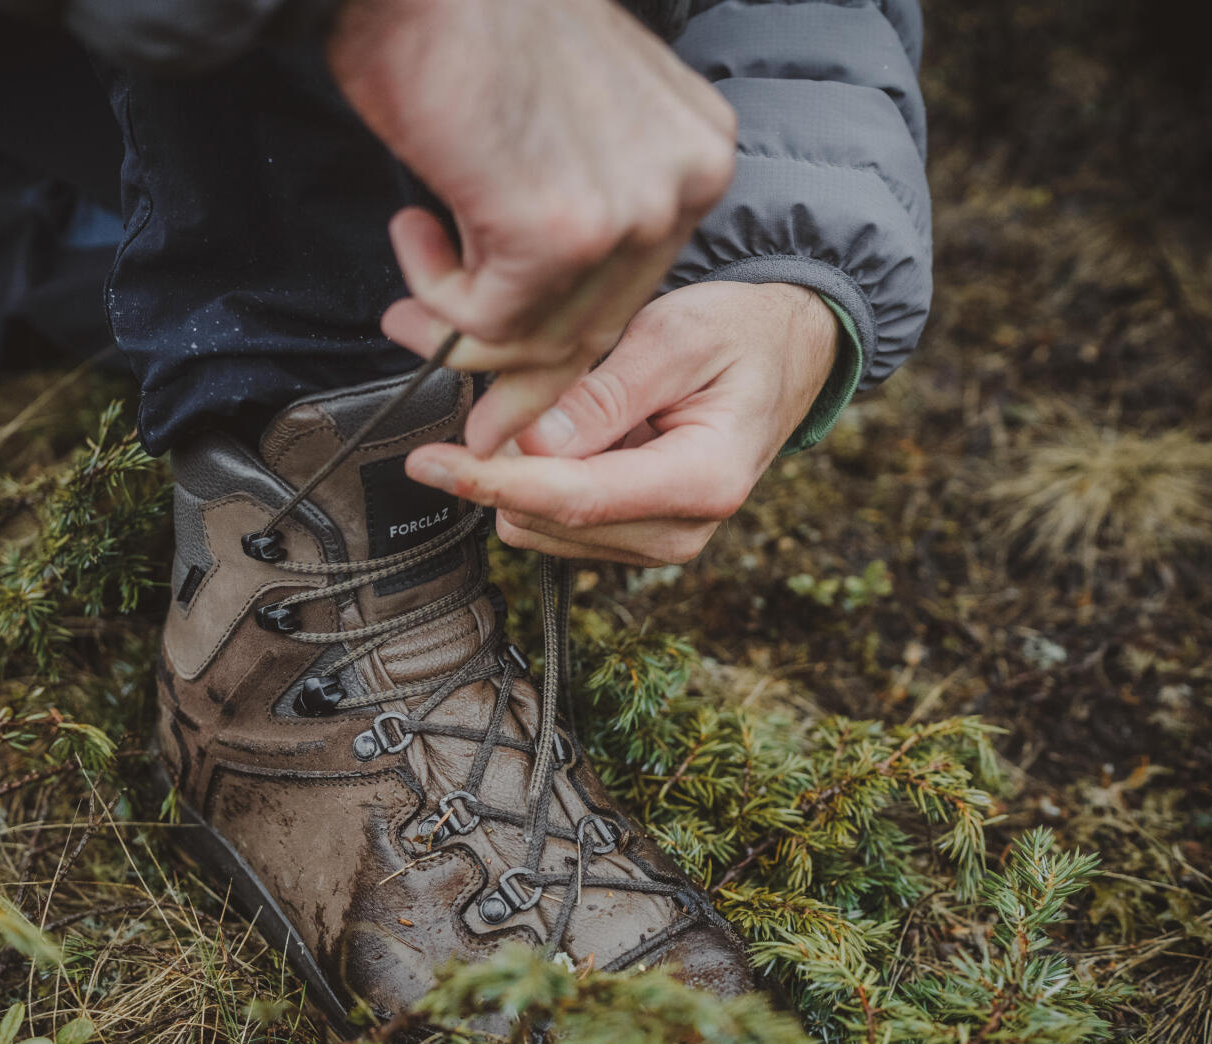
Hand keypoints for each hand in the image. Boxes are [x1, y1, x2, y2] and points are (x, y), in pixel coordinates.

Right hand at [327, 0, 736, 454]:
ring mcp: (629, 212)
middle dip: (507, 349)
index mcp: (698, 150)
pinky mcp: (559, 237)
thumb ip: (578, 197)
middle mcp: (685, 182)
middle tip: (435, 330)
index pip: (635, 280)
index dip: (558, 319)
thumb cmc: (473, 24)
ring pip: (541, 333)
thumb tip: (536, 288)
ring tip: (416, 244)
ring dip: (458, 314)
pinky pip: (488, 321)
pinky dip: (435, 293)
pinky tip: (414, 230)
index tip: (500, 336)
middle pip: (597, 320)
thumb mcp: (568, 117)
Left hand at [402, 282, 838, 565]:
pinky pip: (553, 518)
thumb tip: (534, 442)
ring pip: (539, 525)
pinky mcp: (631, 536)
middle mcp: (679, 530)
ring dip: (525, 468)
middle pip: (545, 518)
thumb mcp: (677, 335)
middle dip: (506, 462)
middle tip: (508, 389)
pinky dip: (541, 475)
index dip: (491, 480)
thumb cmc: (738, 335)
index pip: (573, 497)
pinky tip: (573, 430)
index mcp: (702, 480)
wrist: (782, 356)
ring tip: (563, 405)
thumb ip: (605, 392)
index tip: (429, 462)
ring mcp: (656, 541)